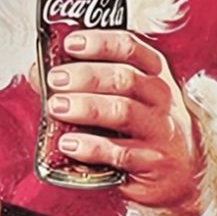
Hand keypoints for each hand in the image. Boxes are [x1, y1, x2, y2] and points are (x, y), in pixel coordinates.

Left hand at [45, 28, 204, 213]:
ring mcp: (161, 131)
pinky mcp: (154, 163)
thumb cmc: (139, 127)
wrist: (179, 173)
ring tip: (55, 107)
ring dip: (85, 107)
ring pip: (123, 112)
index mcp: (153, 73)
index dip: (100, 42)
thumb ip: (82, 82)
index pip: (131, 47)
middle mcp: (162, 98)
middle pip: (124, 78)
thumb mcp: (120, 97)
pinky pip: (120, 153)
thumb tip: (37, 72)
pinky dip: (90, 147)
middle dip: (85, 76)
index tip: (71, 43)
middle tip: (55, 80)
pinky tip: (68, 144)